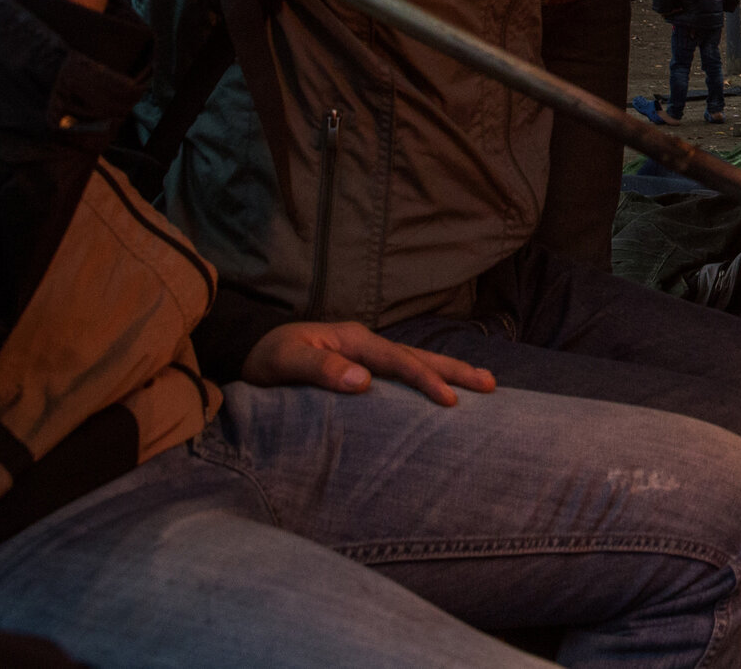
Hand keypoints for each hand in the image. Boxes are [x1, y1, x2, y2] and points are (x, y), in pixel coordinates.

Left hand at [241, 320, 496, 405]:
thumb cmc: (266, 360)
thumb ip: (319, 369)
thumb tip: (363, 381)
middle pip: (419, 356)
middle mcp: (367, 344)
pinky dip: (430, 377)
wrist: (250, 353)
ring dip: (449, 371)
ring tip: (485, 384)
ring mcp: (367, 354)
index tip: (449, 400)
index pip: (398, 362)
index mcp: (354, 340)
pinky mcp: (364, 368)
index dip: (425, 380)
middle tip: (490, 385)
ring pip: (417, 361)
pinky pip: (405, 372)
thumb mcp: (284, 362)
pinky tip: (443, 390)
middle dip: (455, 369)